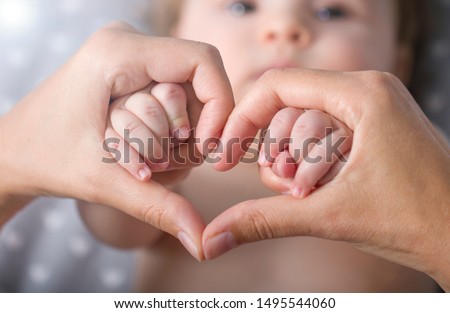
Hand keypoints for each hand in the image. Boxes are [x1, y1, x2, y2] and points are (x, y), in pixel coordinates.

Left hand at [0, 22, 234, 260]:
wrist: (14, 151)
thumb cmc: (46, 155)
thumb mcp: (103, 181)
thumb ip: (157, 206)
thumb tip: (202, 243)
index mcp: (119, 51)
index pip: (202, 61)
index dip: (220, 104)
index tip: (209, 148)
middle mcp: (130, 44)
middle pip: (195, 88)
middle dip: (181, 134)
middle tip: (150, 161)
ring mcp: (133, 57)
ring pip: (186, 101)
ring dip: (169, 140)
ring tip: (134, 156)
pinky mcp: (134, 74)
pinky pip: (174, 104)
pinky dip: (164, 136)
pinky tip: (136, 150)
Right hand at [205, 69, 449, 289]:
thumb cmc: (417, 220)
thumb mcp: (329, 215)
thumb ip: (264, 220)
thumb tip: (214, 237)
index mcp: (361, 94)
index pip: (279, 85)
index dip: (244, 117)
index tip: (227, 152)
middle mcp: (366, 91)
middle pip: (288, 109)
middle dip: (278, 153)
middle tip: (289, 189)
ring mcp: (371, 108)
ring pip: (302, 125)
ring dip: (294, 163)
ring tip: (308, 195)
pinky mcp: (371, 128)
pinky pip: (321, 135)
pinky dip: (309, 164)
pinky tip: (318, 190)